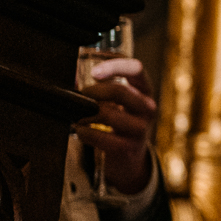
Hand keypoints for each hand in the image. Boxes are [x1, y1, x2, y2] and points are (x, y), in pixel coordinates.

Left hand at [76, 56, 155, 194]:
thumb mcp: (119, 100)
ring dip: (86, 114)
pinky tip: (81, 131)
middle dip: (93, 92)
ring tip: (78, 116)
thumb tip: (73, 76)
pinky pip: (102, 137)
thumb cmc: (120, 120)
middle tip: (81, 95)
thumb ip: (102, 85)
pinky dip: (86, 133)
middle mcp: (147, 107)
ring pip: (109, 114)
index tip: (94, 72)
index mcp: (145, 90)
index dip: (115, 66)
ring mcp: (140, 128)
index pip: (137, 69)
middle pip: (120, 91)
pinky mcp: (129, 147)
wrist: (130, 154)